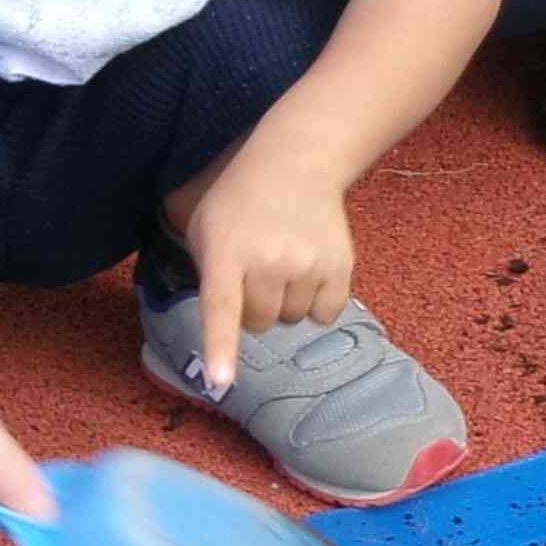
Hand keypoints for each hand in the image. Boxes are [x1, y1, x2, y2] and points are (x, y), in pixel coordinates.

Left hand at [181, 147, 354, 394]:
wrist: (296, 162)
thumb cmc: (239, 201)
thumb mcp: (205, 229)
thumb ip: (209, 276)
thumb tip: (226, 326)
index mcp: (227, 253)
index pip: (222, 309)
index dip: (221, 349)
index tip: (221, 382)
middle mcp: (269, 262)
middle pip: (260, 324)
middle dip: (255, 306)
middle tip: (255, 270)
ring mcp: (308, 265)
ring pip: (292, 321)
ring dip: (285, 302)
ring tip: (283, 263)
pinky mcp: (340, 267)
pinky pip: (325, 315)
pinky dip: (316, 302)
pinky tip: (309, 271)